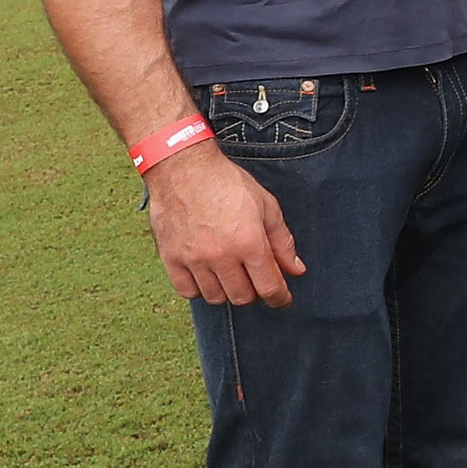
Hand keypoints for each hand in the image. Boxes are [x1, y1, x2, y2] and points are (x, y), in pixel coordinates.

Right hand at [146, 139, 304, 306]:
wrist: (183, 168)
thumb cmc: (227, 183)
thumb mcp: (266, 207)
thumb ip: (282, 242)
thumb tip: (296, 271)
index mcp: (249, 242)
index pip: (269, 287)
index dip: (280, 297)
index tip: (282, 299)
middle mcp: (221, 256)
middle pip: (242, 297)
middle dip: (254, 292)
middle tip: (254, 278)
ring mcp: (193, 259)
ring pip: (215, 297)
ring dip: (227, 291)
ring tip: (230, 273)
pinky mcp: (170, 258)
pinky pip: (187, 291)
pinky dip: (200, 289)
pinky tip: (207, 275)